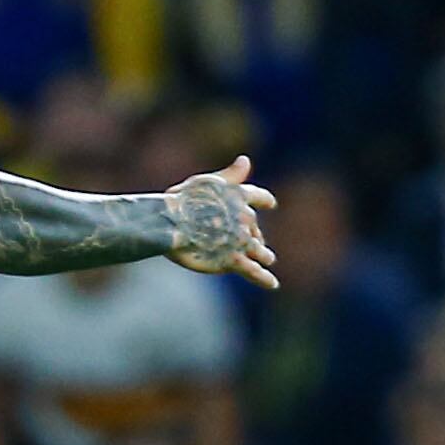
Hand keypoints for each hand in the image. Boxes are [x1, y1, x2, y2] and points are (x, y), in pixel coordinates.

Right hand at [164, 155, 278, 288]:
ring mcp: (240, 241)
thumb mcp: (207, 182)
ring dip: (264, 255)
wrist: (171, 223)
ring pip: (260, 251)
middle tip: (256, 242)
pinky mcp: (233, 260)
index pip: (259, 197)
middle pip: (255, 229)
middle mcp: (245, 218)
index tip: (270, 204)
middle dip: (255, 236)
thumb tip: (246, 160)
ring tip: (268, 259)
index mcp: (240, 196)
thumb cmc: (182, 200)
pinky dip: (265, 279)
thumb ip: (230, 175)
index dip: (265, 201)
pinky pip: (254, 271)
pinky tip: (273, 284)